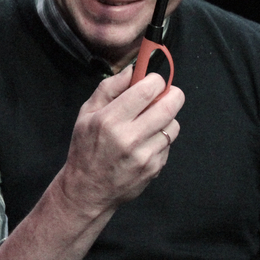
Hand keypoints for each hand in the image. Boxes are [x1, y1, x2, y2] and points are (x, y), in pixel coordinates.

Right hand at [57, 65, 184, 220]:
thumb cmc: (86, 148)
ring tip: (151, 122)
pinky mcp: (154, 168)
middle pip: (170, 106)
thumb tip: (133, 69)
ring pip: (173, 125)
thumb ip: (109, 88)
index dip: (156, 80)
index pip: (147, 90)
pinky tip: (145, 143)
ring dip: (167, 119)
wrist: (87, 190)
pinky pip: (168, 144)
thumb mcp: (87, 113)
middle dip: (173, 94)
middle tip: (166, 94)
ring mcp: (144, 155)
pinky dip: (161, 139)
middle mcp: (129, 137)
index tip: (153, 81)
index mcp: (110, 120)